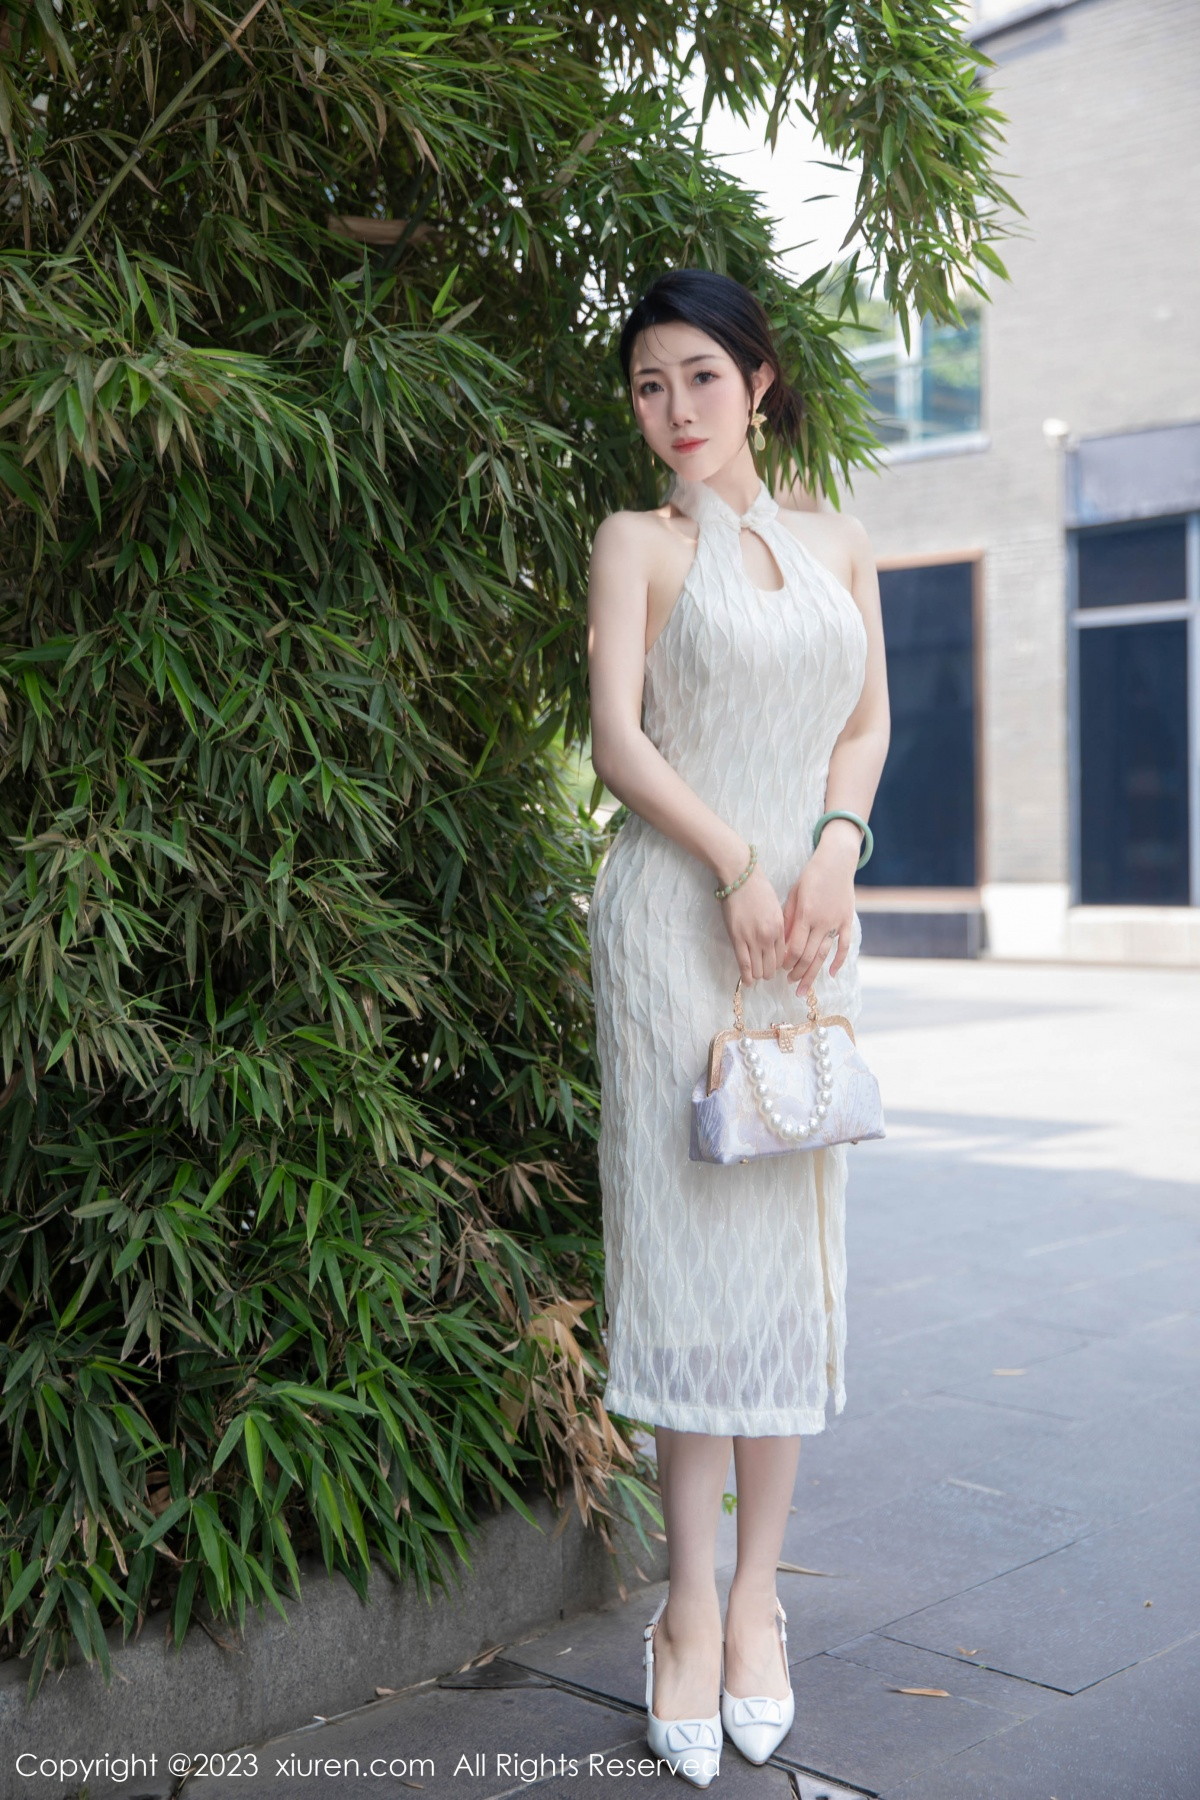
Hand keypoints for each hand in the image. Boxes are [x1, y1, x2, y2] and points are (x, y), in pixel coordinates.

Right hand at [719, 864, 787, 983]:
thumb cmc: (758, 888)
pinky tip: (747, 982)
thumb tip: (778, 944)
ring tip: (755, 976)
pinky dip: (746, 976)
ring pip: (759, 969)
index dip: (779, 965)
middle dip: (769, 973)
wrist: (741, 877)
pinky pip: (744, 964)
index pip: (783, 956)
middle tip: (764, 973)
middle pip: (772, 966)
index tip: (774, 966)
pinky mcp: (737, 939)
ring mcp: (753, 939)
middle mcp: (769, 936)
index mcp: (780, 928)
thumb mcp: (776, 908)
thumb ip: (779, 926)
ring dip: (758, 975)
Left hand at [783, 827, 858, 993]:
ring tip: (804, 987)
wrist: (836, 861)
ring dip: (813, 973)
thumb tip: (780, 942)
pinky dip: (839, 960)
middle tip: (790, 983)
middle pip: (807, 955)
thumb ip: (787, 918)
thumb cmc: (810, 876)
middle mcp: (820, 921)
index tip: (781, 969)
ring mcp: (835, 922)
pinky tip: (831, 973)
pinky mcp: (847, 920)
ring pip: (823, 954)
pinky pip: (844, 945)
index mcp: (804, 914)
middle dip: (797, 972)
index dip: (786, 962)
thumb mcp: (793, 894)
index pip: (793, 947)